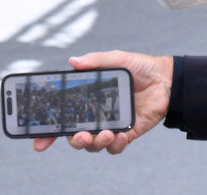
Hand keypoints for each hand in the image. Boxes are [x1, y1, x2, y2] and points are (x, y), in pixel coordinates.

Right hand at [33, 51, 173, 154]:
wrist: (167, 77)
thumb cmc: (140, 67)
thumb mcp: (117, 59)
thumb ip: (96, 61)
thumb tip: (73, 61)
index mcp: (90, 99)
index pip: (65, 117)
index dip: (49, 131)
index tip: (39, 141)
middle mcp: (98, 115)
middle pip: (77, 136)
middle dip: (75, 141)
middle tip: (81, 136)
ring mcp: (113, 125)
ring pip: (95, 145)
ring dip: (96, 143)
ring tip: (106, 134)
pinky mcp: (128, 132)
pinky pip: (117, 147)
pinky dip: (116, 145)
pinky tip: (121, 136)